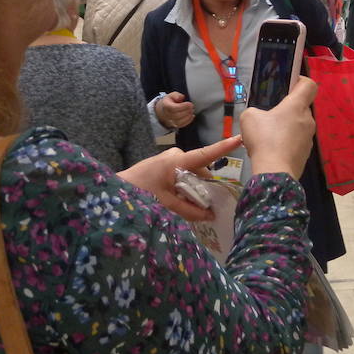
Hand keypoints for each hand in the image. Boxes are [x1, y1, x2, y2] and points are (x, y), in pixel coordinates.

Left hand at [118, 136, 242, 221]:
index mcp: (177, 161)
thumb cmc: (139, 193)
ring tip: (189, 205)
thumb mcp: (166, 204)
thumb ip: (189, 210)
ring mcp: (168, 158)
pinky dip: (185, 186)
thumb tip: (210, 216)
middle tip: (206, 205)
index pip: (205, 154)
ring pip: (191, 173)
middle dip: (204, 185)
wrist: (113, 189)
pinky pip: (182, 173)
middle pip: (200, 169)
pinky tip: (180, 200)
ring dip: (193, 187)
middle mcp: (175, 155)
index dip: (223, 148)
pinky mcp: (163, 164)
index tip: (240, 138)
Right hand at [155, 91, 194, 129]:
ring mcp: (170, 121)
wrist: (163, 111)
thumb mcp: (171, 95)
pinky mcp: (174, 126)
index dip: (183, 106)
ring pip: (180, 121)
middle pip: (177, 115)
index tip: (190, 104)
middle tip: (192, 107)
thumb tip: (181, 97)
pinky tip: (191, 116)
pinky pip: (182, 125)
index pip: (174, 108)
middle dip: (187, 111)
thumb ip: (176, 95)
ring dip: (188, 116)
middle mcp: (167, 115)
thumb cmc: (169, 103)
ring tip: (192, 111)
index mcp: (166, 106)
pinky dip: (188, 120)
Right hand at [240, 78, 317, 178]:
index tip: (289, 85)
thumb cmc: (264, 139)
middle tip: (270, 115)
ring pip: (299, 125)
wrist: (274, 172)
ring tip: (268, 135)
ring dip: (286, 126)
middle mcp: (308, 119)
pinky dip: (287, 142)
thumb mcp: (249, 117)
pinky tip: (273, 149)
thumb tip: (261, 117)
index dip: (301, 81)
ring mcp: (309, 137)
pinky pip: (297, 141)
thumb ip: (255, 111)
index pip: (309, 85)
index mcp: (297, 106)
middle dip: (288, 108)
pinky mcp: (306, 152)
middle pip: (301, 107)